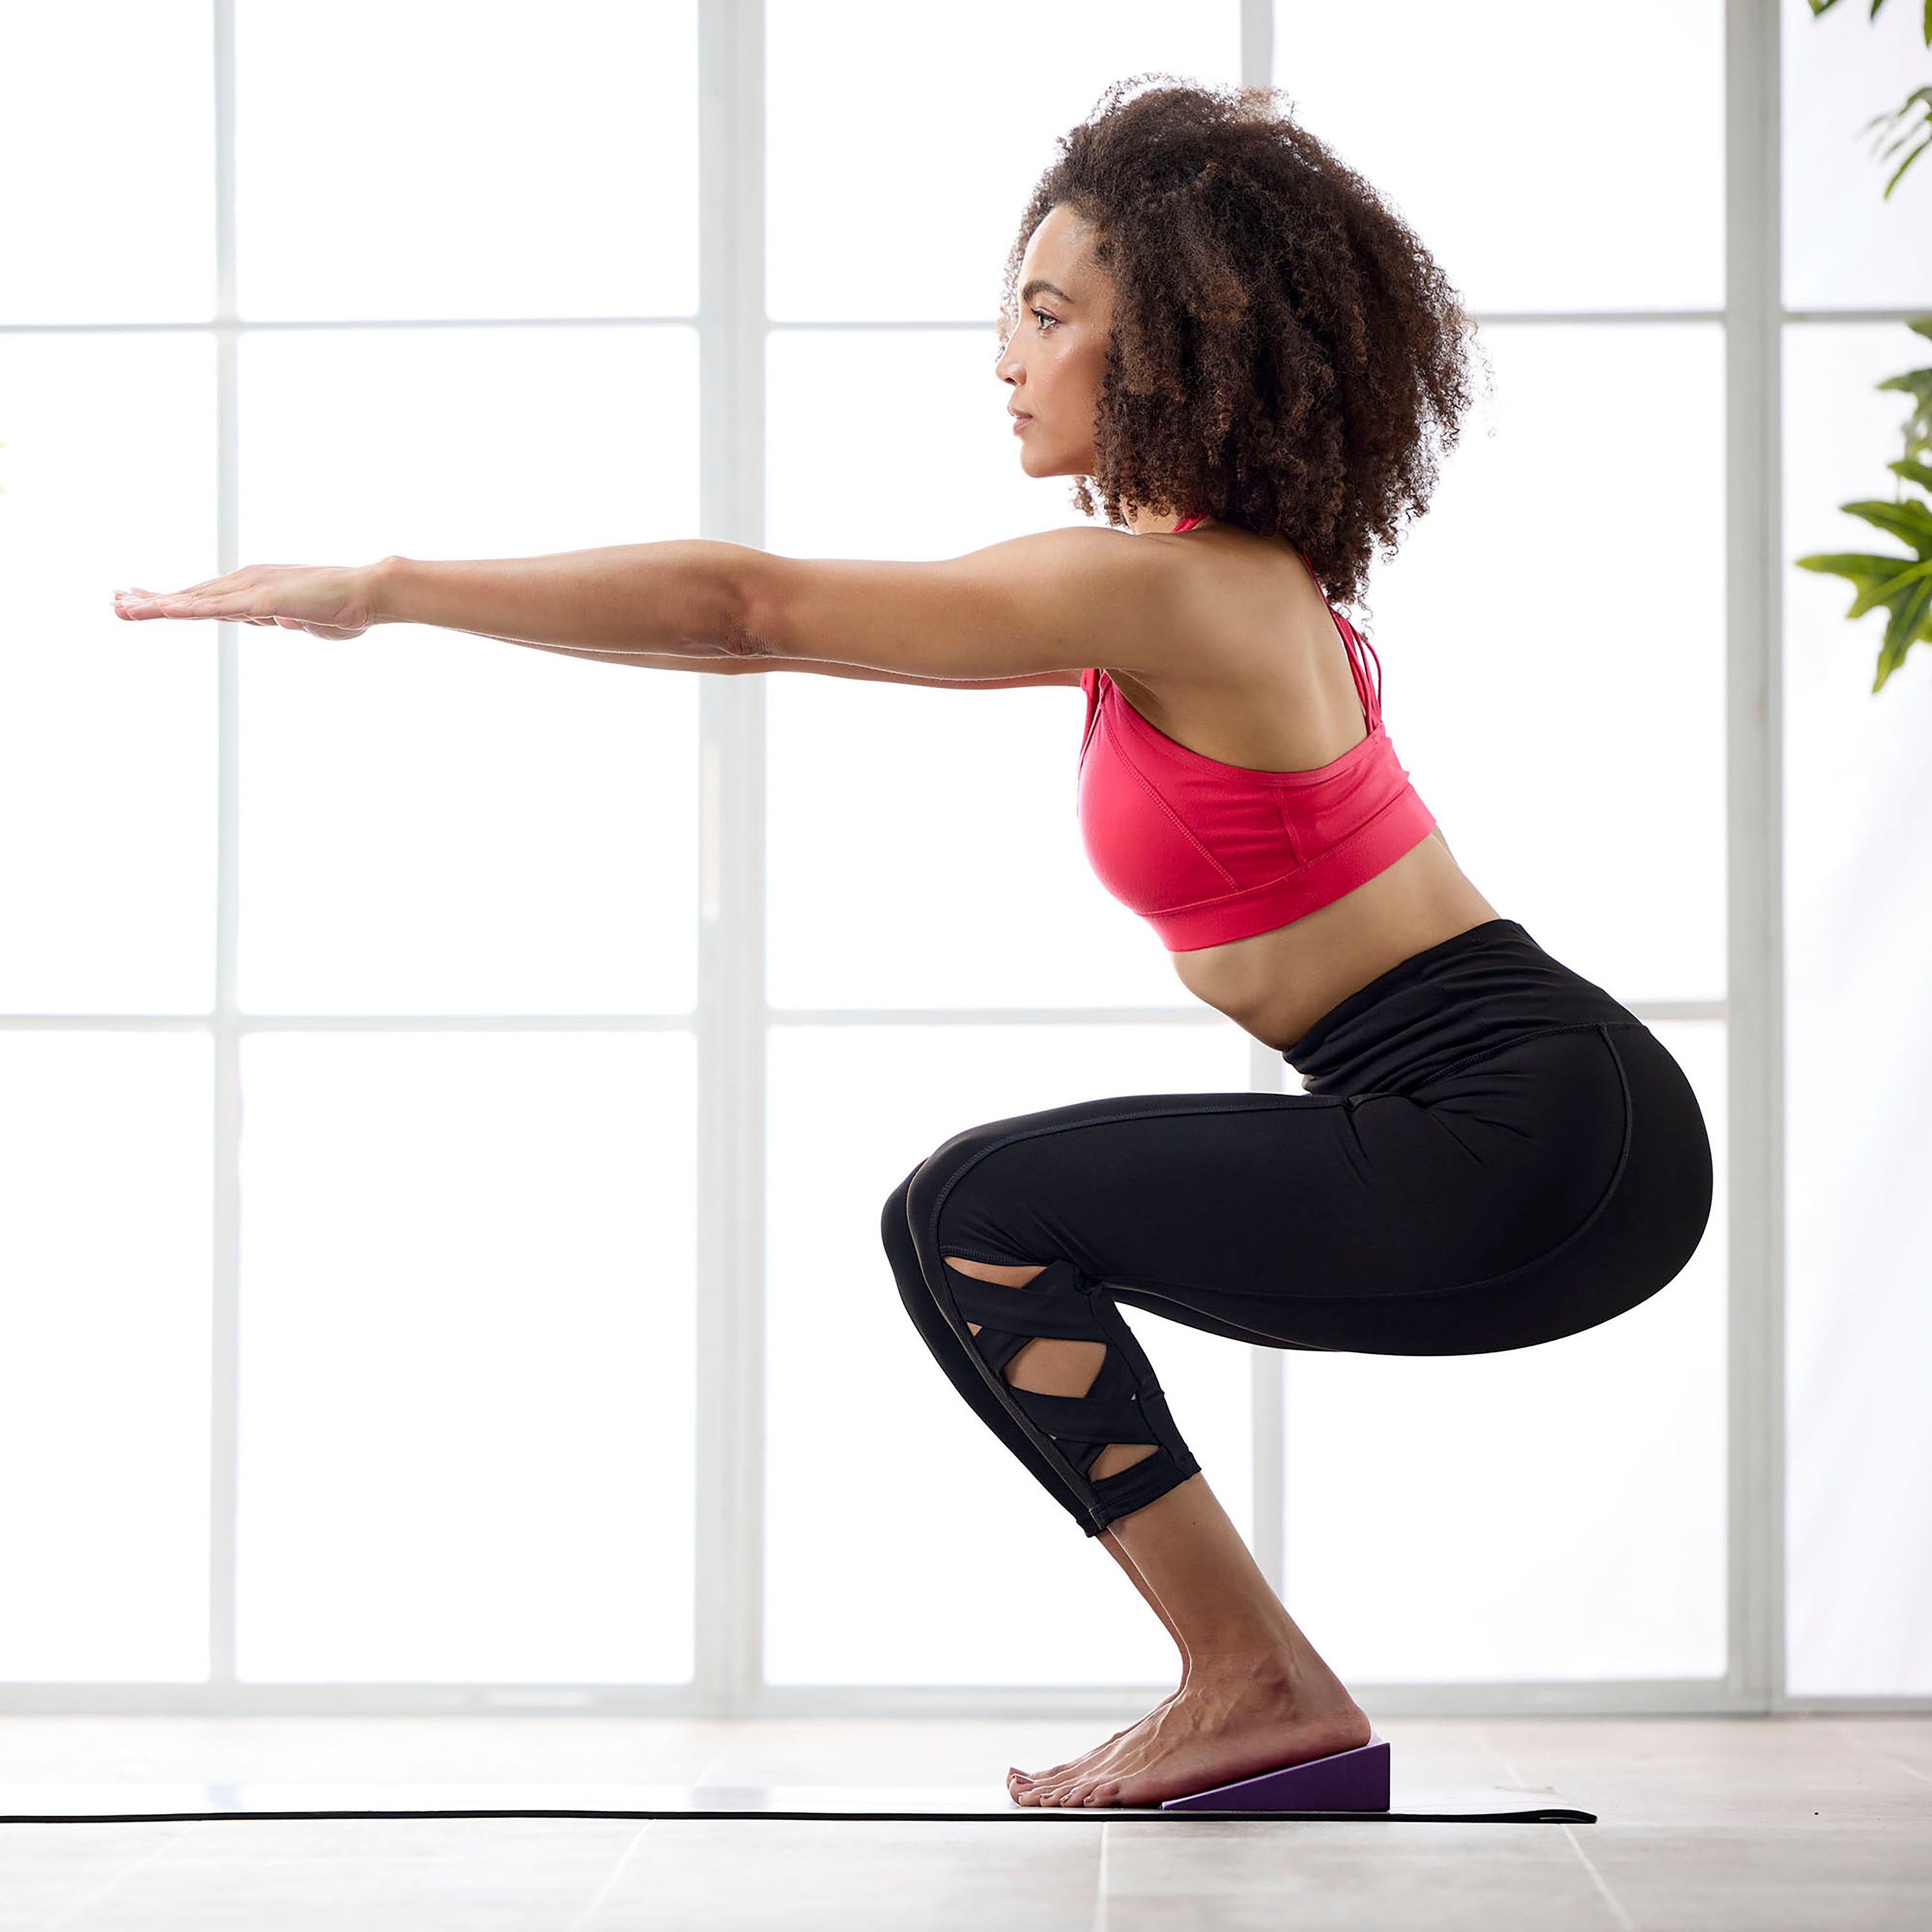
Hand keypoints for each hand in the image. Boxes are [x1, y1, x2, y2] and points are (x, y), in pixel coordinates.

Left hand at [111, 561, 386, 638]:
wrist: (370, 592)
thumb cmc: (346, 609)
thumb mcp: (306, 621)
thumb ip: (288, 619)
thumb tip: (281, 619)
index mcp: (255, 589)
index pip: (204, 596)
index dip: (171, 599)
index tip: (141, 600)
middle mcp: (246, 583)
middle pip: (190, 594)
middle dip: (150, 599)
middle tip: (114, 603)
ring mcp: (252, 590)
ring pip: (195, 599)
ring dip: (156, 604)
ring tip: (122, 609)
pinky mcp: (263, 601)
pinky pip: (217, 608)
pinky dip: (187, 608)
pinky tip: (162, 610)